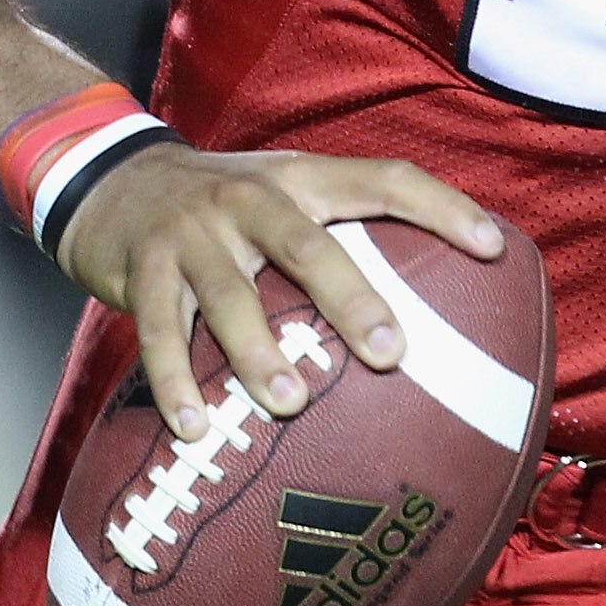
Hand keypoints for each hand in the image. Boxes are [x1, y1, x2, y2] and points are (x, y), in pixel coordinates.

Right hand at [57, 143, 504, 439]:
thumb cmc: (222, 207)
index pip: (384, 179)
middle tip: (392, 353)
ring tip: (291, 402)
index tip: (495, 249)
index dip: (442, 207)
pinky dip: (175, 381)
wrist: (110, 180)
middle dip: (352, 299)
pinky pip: (160, 330)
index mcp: (300, 178)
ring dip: (260, 352)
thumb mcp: (281, 194)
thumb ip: (337, 238)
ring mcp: (193, 233)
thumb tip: (427, 312)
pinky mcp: (143, 269)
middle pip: (309, 245)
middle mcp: (251, 198)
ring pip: (231, 294)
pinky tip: (195, 427)